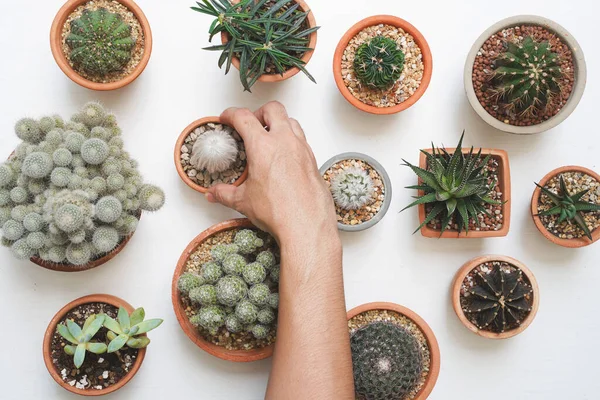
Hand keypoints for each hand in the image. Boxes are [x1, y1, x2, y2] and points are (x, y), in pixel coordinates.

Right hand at [206, 102, 338, 242]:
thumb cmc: (279, 211)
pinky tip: (285, 156)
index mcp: (263, 146)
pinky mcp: (313, 160)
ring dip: (279, 123)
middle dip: (259, 112)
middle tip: (251, 123)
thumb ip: (225, 193)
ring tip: (270, 136)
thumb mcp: (244, 201)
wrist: (307, 225)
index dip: (231, 114)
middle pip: (273, 109)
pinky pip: (302, 140)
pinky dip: (292, 140)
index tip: (227, 118)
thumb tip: (214, 193)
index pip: (244, 117)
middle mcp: (285, 142)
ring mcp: (302, 149)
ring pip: (291, 121)